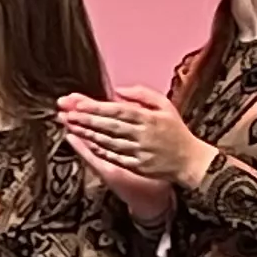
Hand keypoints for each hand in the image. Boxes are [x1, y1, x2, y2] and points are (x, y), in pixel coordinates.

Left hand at [55, 88, 203, 210]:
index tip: (78, 103)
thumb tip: (118, 90)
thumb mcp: (165, 106)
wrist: (190, 161)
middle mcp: (143, 135)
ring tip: (70, 125)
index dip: (96, 107)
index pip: (118, 110)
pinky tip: (85, 143)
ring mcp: (139, 152)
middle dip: (85, 119)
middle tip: (66, 113)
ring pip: (108, 142)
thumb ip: (143, 95)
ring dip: (87, 134)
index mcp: (149, 118)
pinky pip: (114, 157)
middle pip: (109, 126)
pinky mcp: (137, 166)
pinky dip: (99, 150)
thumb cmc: (176, 131)